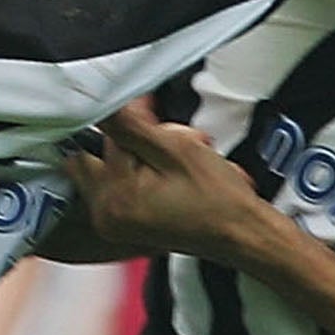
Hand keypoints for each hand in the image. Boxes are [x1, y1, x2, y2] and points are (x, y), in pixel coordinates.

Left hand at [61, 103, 268, 262]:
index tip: (148, 115)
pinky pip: (120, 184)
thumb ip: (130, 124)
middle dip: (127, 140)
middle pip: (93, 154)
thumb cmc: (217, 198)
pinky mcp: (124, 223)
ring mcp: (113, 222)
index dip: (124, 121)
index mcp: (113, 198)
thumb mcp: (175, 148)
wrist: (240, 234)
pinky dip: (142, 172)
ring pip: (109, 167)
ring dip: (138, 155)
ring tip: (174, 162)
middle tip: (163, 142)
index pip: (93, 138)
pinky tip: (169, 175)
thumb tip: (100, 101)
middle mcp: (105, 215)